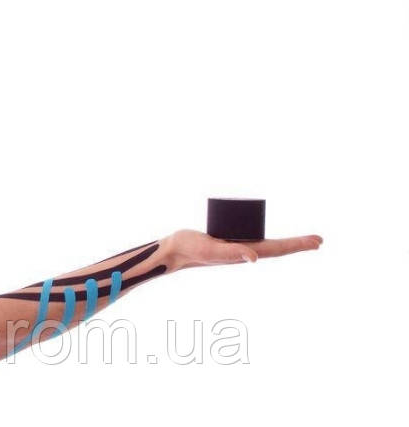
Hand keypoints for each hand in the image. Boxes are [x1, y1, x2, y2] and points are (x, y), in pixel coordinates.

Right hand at [163, 229, 322, 270]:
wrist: (173, 251)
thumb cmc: (191, 250)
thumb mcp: (211, 249)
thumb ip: (232, 253)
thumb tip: (256, 258)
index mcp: (245, 253)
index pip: (278, 249)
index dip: (298, 245)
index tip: (318, 241)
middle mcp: (245, 251)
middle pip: (278, 247)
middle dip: (298, 244)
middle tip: (319, 241)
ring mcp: (237, 247)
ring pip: (267, 244)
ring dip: (286, 243)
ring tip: (302, 241)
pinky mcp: (228, 241)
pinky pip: (252, 237)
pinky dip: (266, 236)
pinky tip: (266, 234)